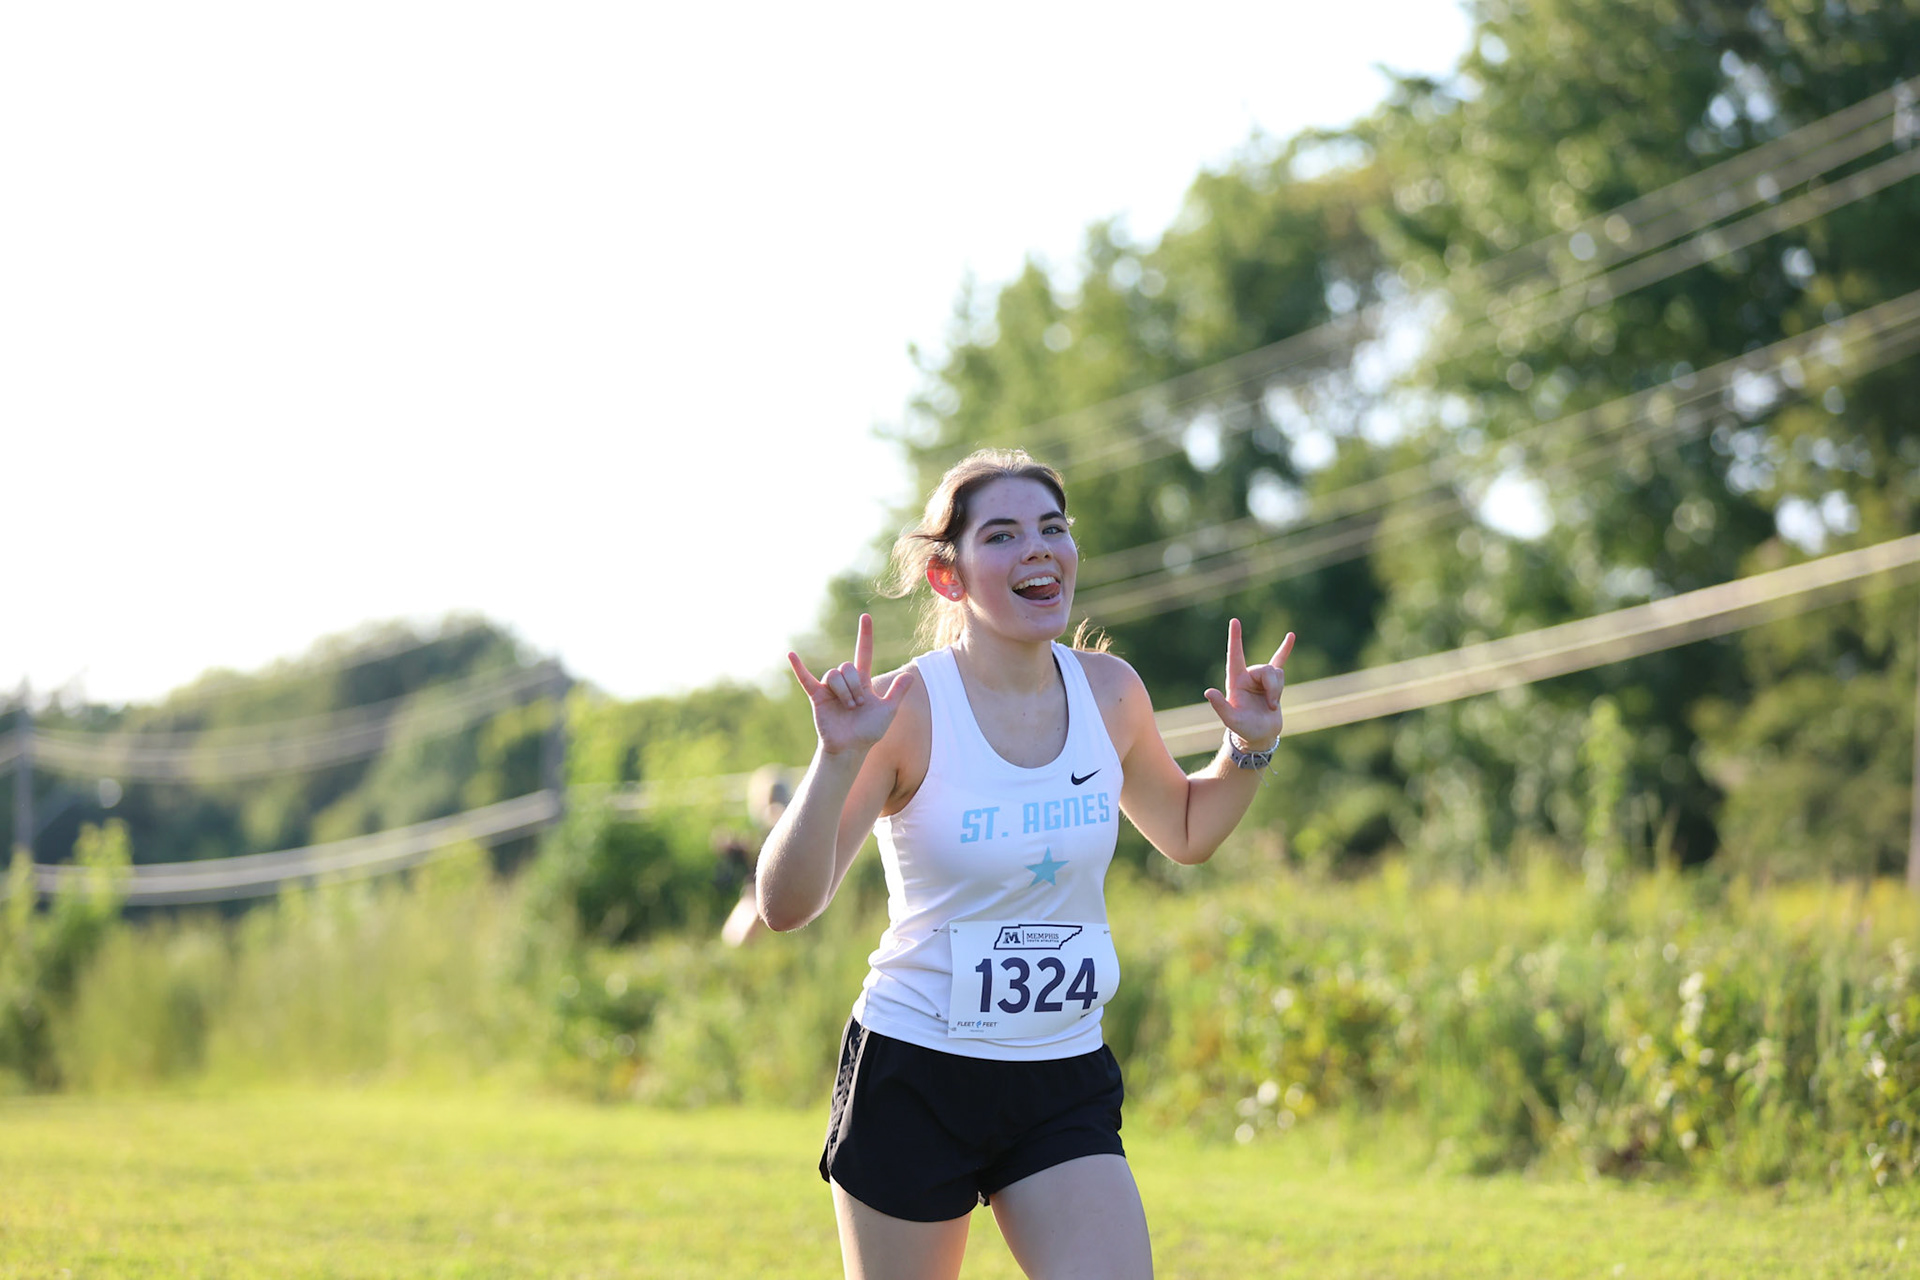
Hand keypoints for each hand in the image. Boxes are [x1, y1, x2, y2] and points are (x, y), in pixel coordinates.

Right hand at [787, 614, 916, 757]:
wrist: (851, 748)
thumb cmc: (869, 731)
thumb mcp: (888, 711)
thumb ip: (897, 693)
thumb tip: (910, 675)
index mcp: (863, 681)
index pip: (864, 653)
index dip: (865, 635)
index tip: (866, 616)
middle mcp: (846, 682)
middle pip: (848, 667)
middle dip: (855, 686)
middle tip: (858, 705)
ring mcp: (830, 688)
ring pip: (834, 674)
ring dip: (843, 691)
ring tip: (848, 708)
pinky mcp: (817, 696)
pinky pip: (806, 679)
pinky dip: (798, 667)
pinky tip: (791, 655)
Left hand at [1203, 618, 1294, 747]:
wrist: (1259, 735)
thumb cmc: (1243, 728)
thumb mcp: (1231, 719)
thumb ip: (1220, 706)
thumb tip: (1208, 692)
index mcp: (1235, 681)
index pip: (1234, 656)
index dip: (1235, 639)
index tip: (1235, 621)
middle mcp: (1248, 676)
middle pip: (1266, 670)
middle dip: (1273, 687)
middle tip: (1271, 705)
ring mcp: (1261, 679)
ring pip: (1277, 673)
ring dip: (1278, 690)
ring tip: (1272, 706)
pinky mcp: (1273, 683)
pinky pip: (1279, 662)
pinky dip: (1285, 649)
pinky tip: (1291, 636)